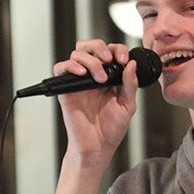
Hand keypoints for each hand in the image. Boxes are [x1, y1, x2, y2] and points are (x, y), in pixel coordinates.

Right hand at [53, 40, 138, 166]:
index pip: (110, 52)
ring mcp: (78, 81)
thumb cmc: (111, 129)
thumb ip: (130, 84)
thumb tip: (132, 64)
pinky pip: (61, 68)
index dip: (117, 50)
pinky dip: (70, 66)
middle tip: (109, 59)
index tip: (123, 59)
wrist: (98, 146)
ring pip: (77, 54)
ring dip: (90, 60)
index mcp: (109, 77)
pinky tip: (82, 74)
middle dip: (100, 47)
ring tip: (100, 77)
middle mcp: (92, 76)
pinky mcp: (65, 89)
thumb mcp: (127, 105)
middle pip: (90, 46)